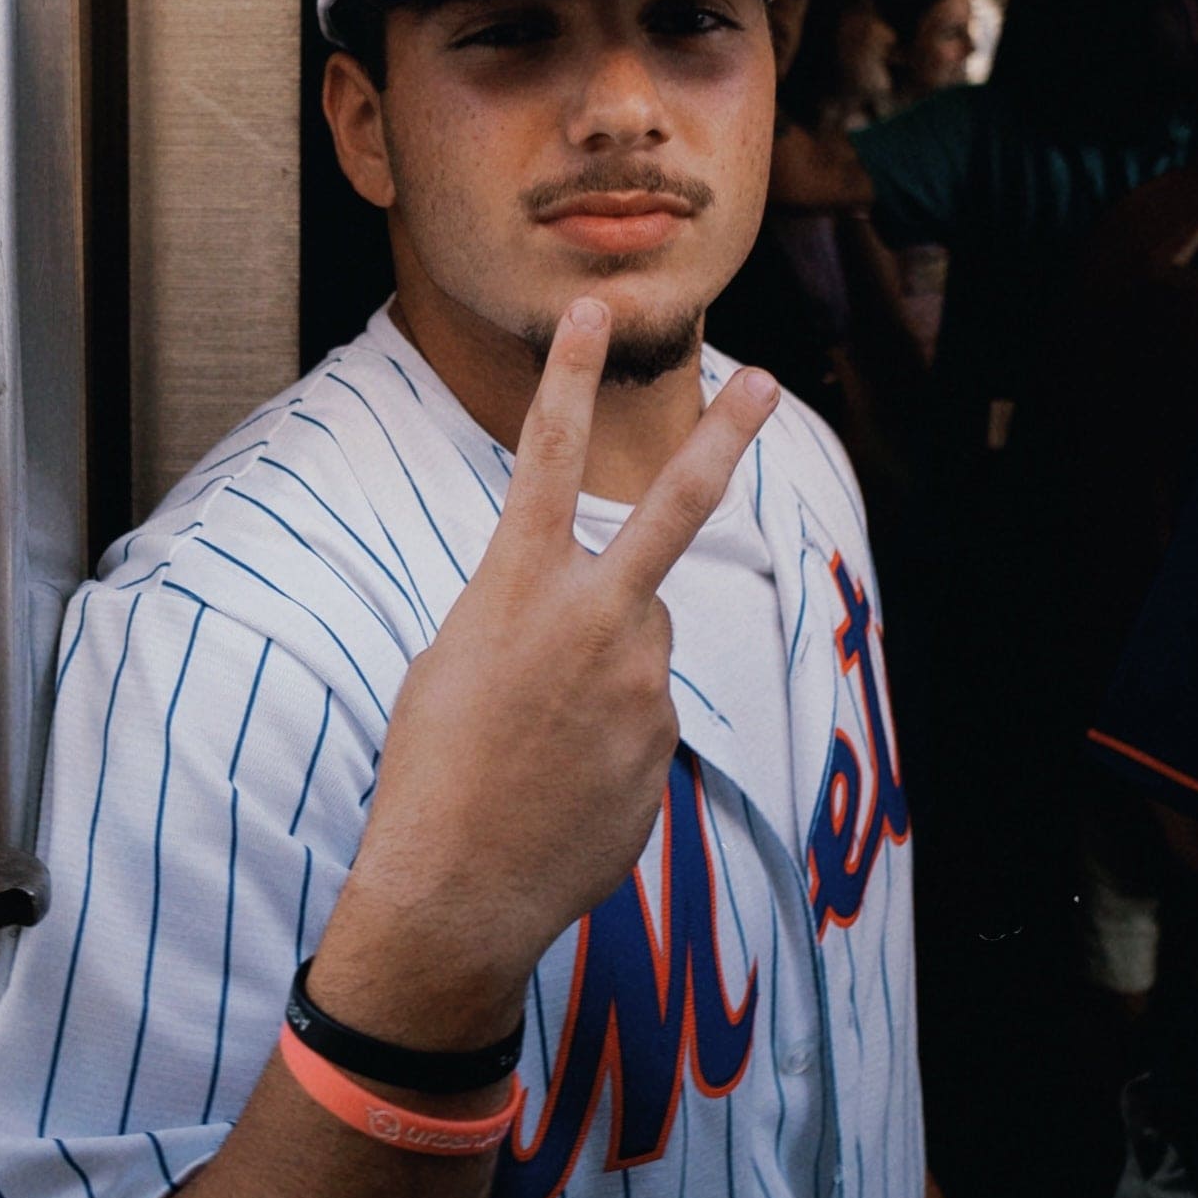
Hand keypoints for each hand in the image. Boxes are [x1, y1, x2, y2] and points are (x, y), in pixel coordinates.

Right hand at [312, 299, 776, 1045]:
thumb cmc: (431, 768)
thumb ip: (533, 616)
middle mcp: (593, 618)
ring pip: (643, 639)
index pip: (548, 455)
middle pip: (677, 509)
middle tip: (766, 383)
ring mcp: (640, 681)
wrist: (454, 887)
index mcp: (516, 586)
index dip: (571, 377)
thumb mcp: (454, 661)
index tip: (595, 310)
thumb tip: (602, 623)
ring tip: (542, 736)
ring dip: (605, 668)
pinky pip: (643, 712)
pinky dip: (609, 735)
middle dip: (725, 437)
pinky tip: (562, 781)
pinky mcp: (664, 742)